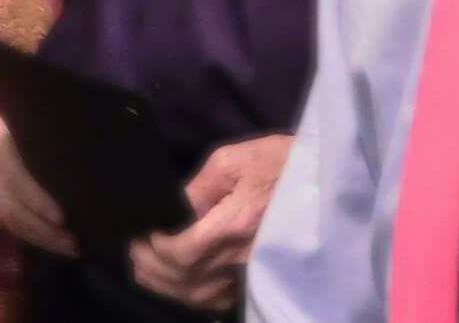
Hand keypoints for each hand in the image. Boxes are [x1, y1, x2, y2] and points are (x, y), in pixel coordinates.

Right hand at [0, 117, 76, 256]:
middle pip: (8, 201)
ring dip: (41, 236)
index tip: (62, 217)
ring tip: (72, 247)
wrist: (36, 114)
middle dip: (41, 227)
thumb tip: (93, 166)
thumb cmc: (56, 119)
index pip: (11, 172)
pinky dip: (36, 237)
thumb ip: (65, 144)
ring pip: (8, 216)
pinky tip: (60, 245)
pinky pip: (10, 223)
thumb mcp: (58, 125)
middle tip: (73, 241)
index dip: (35, 197)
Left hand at [128, 133, 294, 310]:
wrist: (323, 179)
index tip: (140, 234)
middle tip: (135, 252)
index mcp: (232, 224)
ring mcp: (252, 271)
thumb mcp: (233, 159)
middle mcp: (240, 256)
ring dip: (168, 286)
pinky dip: (193, 296)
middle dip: (152, 269)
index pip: (180, 252)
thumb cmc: (278, 162)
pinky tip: (181, 283)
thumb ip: (197, 187)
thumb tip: (170, 208)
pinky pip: (220, 299)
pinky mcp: (260, 275)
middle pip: (185, 279)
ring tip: (148, 269)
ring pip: (200, 295)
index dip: (153, 249)